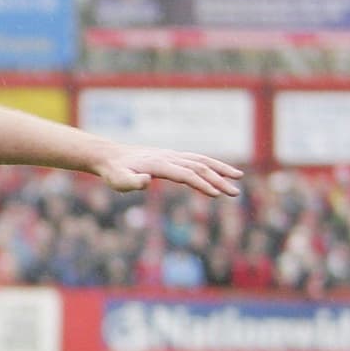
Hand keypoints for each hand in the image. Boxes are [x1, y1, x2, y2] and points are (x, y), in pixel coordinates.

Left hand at [96, 148, 242, 196]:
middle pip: (199, 167)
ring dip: (221, 169)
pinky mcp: (172, 157)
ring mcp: (172, 155)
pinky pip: (196, 159)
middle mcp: (169, 157)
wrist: (110, 156)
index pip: (186, 174)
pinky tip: (221, 172)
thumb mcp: (118, 180)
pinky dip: (211, 164)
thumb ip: (132, 182)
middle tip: (235, 193)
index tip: (216, 194)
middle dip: (219, 180)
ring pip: (202, 160)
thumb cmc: (114, 172)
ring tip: (238, 178)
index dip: (201, 184)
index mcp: (159, 164)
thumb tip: (147, 180)